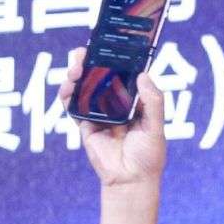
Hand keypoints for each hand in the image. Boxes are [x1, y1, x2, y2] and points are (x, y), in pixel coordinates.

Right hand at [58, 47, 166, 185]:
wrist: (131, 180)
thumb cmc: (148, 154)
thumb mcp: (156, 126)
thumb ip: (153, 101)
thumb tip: (143, 74)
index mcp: (134, 100)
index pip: (123, 73)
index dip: (114, 58)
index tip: (107, 43)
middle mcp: (116, 103)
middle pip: (100, 76)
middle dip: (90, 62)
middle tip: (84, 53)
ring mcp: (99, 113)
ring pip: (84, 88)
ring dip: (76, 75)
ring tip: (75, 70)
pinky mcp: (85, 125)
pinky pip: (73, 107)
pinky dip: (68, 96)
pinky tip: (68, 89)